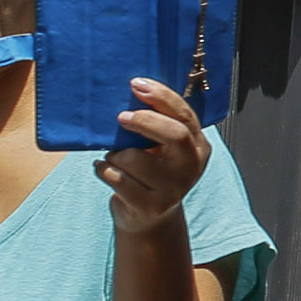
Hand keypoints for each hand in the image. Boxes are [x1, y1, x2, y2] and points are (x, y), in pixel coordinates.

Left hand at [97, 78, 210, 232]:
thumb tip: (132, 90)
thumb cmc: (151, 172)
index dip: (161, 97)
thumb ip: (158, 125)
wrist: (149, 216)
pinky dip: (103, 169)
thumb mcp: (164, 148)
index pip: (185, 116)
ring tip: (115, 159)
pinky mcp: (150, 205)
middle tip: (121, 117)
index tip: (136, 84)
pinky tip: (106, 171)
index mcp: (198, 146)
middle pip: (175, 134)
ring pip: (133, 158)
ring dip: (114, 154)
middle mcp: (191, 167)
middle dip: (145, 121)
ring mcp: (174, 189)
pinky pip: (115, 177)